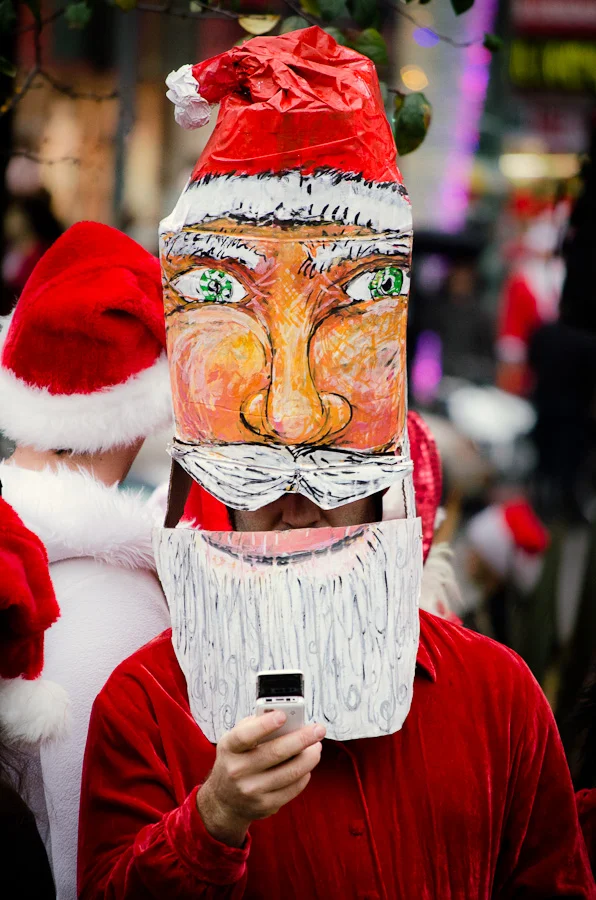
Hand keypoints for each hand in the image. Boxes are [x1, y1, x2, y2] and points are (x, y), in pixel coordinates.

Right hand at [197, 713, 324, 846]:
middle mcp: (238, 770)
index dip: (265, 725)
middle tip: (319, 730)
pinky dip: (304, 774)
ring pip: (290, 772)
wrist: (224, 801)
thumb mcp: (235, 741)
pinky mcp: (265, 805)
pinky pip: (293, 788)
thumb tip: (286, 718)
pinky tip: (306, 765)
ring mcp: (252, 790)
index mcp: (229, 748)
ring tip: (317, 747)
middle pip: (276, 753)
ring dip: (309, 757)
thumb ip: (255, 726)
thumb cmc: (236, 760)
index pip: (246, 735)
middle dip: (302, 739)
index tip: (283, 715)